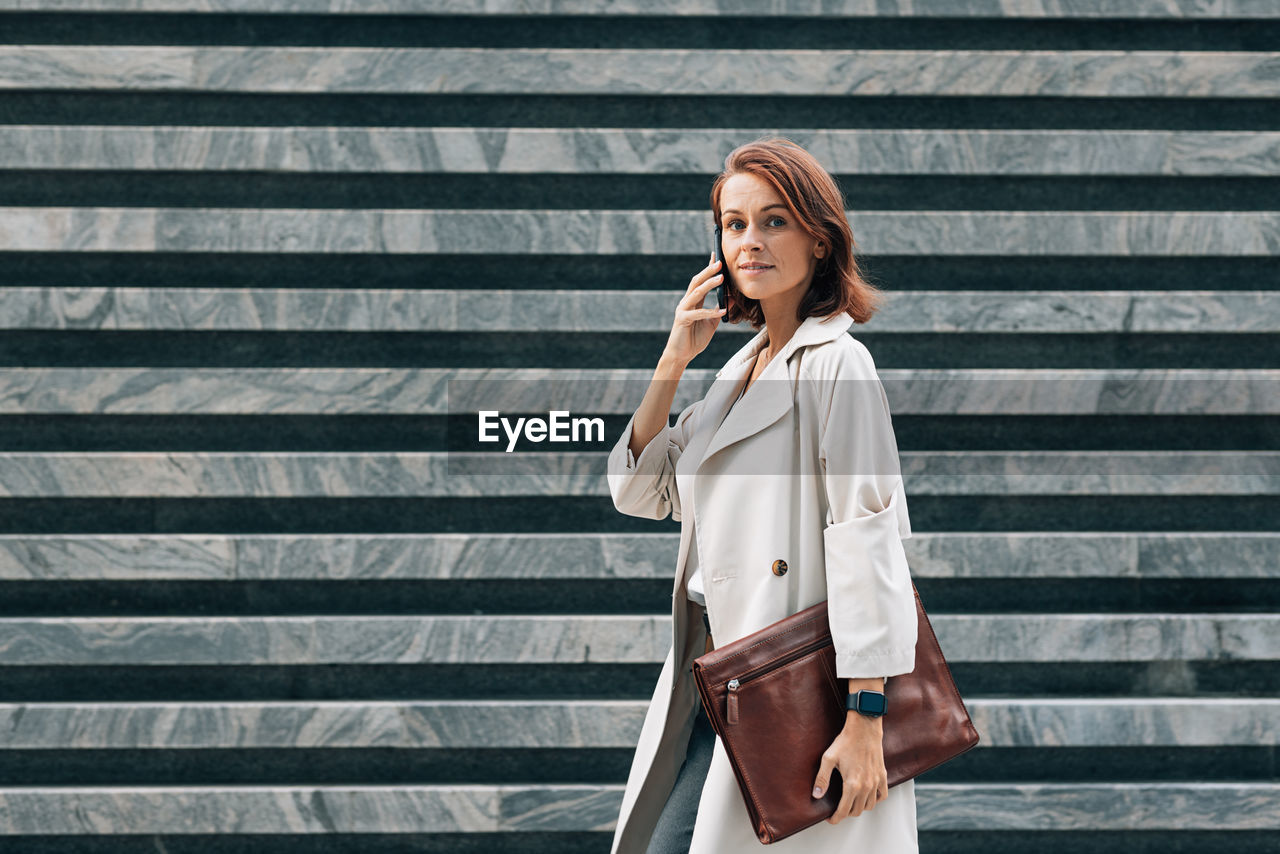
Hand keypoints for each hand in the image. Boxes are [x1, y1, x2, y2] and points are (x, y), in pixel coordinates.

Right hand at [662, 251, 727, 366]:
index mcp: (693, 301)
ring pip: (696, 292)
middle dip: (708, 271)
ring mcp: (683, 310)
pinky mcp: (682, 320)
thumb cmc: (694, 338)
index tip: (716, 256)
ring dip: (709, 284)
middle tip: (720, 262)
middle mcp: (686, 302)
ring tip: (721, 277)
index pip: (701, 281)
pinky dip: (711, 312)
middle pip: (697, 282)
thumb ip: (719, 310)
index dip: (708, 268)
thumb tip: (732, 298)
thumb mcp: (711, 323)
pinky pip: (698, 313)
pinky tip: (723, 310)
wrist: (681, 355)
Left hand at [811, 715, 887, 822]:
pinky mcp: (883, 776)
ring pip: (869, 806)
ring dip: (859, 807)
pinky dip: (874, 800)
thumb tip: (816, 795)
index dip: (835, 818)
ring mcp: (876, 782)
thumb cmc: (845, 742)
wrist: (864, 729)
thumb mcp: (828, 758)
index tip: (830, 819)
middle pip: (856, 811)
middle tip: (837, 808)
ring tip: (850, 802)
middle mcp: (866, 787)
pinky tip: (866, 795)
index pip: (844, 811)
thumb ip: (822, 778)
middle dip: (846, 813)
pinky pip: (882, 796)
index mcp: (852, 784)